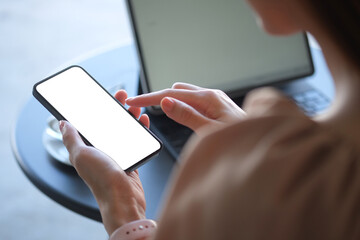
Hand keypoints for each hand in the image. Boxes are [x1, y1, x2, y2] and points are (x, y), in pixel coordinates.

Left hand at [60, 90, 148, 234]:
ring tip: (135, 107)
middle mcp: (101, 150)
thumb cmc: (102, 180)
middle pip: (108, 124)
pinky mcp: (131, 160)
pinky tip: (144, 122)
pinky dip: (140, 130)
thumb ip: (71, 138)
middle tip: (121, 96)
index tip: (101, 96)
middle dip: (115, 108)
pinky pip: (136, 141)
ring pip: (124, 131)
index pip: (90, 123)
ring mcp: (117, 155)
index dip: (95, 108)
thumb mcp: (81, 155)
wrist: (123, 200)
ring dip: (129, 117)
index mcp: (87, 148)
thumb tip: (62, 124)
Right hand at [126, 82, 245, 133]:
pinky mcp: (216, 106)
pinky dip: (180, 104)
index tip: (134, 100)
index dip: (150, 98)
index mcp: (209, 98)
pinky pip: (193, 101)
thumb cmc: (239, 140)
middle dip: (158, 96)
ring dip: (169, 100)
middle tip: (141, 107)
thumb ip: (188, 116)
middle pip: (176, 90)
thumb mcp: (210, 130)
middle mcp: (211, 95)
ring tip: (154, 108)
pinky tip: (177, 112)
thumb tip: (166, 102)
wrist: (260, 140)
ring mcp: (214, 99)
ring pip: (184, 94)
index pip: (171, 94)